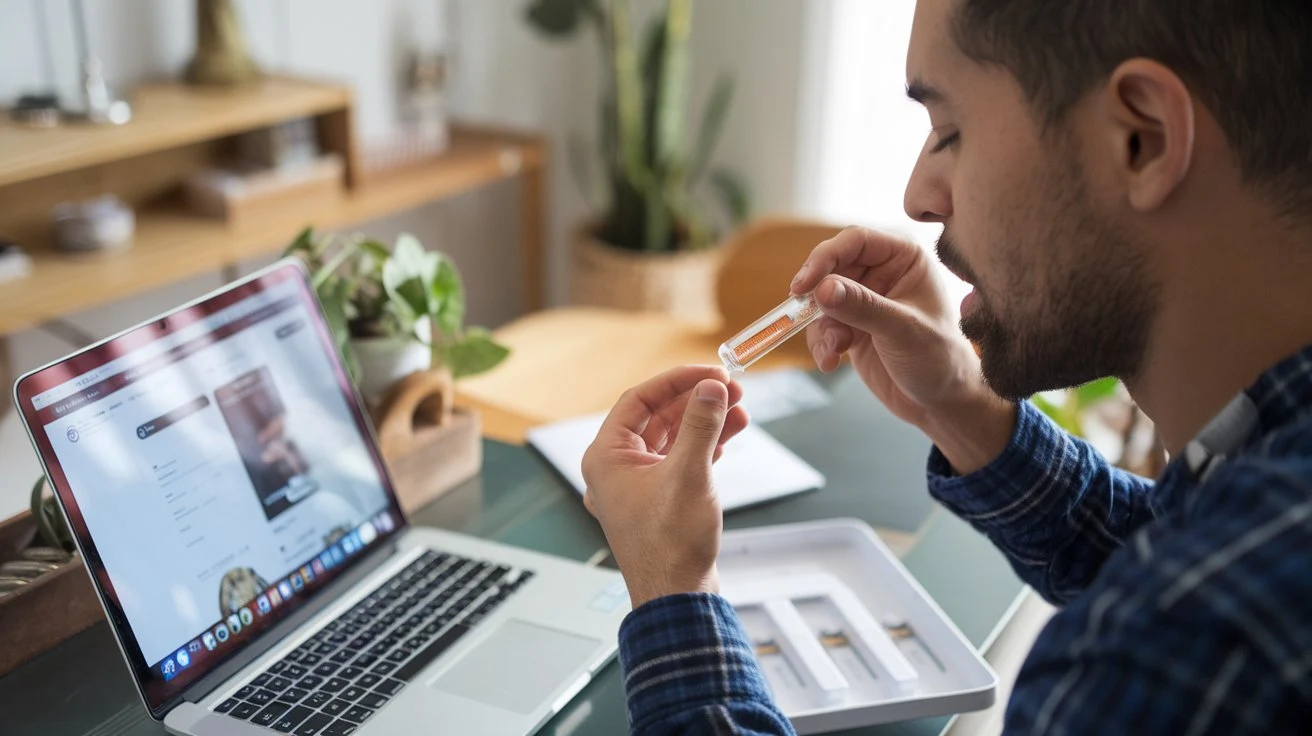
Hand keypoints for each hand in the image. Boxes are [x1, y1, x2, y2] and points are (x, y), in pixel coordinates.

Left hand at [581, 366, 749, 608]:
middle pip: (657, 417)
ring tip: (740, 410)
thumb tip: (712, 388)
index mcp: (606, 458)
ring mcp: (636, 486)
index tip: (711, 372)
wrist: (678, 597)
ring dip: (705, 422)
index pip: (638, 400)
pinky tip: (728, 437)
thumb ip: (701, 425)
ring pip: (672, 439)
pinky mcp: (658, 501)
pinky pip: (678, 461)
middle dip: (697, 401)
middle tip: (732, 388)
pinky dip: (703, 447)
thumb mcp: (689, 474)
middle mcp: (616, 469)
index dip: (677, 381)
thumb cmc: (670, 546)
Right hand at [791, 227, 1013, 473]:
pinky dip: (821, 343)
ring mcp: (865, 301)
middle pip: (832, 268)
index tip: (804, 284)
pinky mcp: (851, 326)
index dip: (825, 257)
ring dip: (820, 326)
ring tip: (833, 349)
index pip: (856, 241)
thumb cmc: (939, 359)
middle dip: (818, 296)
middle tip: (801, 314)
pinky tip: (830, 361)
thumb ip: (863, 307)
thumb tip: (822, 289)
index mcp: (905, 258)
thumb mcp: (902, 330)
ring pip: (822, 300)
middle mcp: (883, 273)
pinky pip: (822, 326)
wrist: (940, 402)